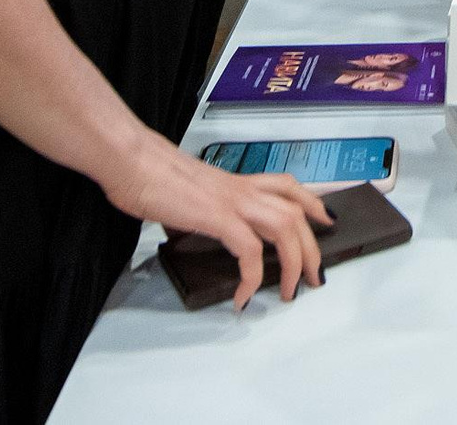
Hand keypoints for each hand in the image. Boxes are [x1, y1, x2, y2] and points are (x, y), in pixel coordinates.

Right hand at [103, 135, 330, 309]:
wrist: (131, 159)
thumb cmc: (148, 172)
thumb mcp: (185, 192)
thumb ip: (197, 208)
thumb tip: (189, 226)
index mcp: (234, 181)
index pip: (286, 185)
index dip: (312, 202)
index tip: (325, 220)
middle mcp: (241, 188)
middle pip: (295, 212)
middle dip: (311, 247)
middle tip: (314, 276)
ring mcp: (232, 201)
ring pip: (285, 227)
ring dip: (294, 262)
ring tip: (290, 291)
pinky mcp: (218, 217)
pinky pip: (250, 252)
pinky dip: (252, 278)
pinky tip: (242, 297)